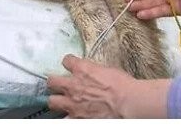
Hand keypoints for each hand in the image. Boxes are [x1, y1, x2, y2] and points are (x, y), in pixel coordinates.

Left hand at [47, 54, 170, 117]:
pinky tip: (71, 116)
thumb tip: (94, 73)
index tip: (71, 65)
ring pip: (52, 102)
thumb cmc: (123, 86)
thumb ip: (94, 71)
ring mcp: (72, 104)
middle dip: (55, 83)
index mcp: (81, 69)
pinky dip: (67, 117)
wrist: (128, 103)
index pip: (66, 60)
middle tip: (60, 85)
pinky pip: (64, 120)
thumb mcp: (107, 70)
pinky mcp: (76, 119)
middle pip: (52, 82)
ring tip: (61, 103)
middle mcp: (72, 85)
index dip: (69, 63)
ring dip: (57, 102)